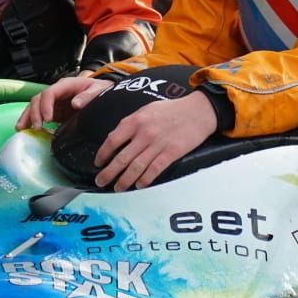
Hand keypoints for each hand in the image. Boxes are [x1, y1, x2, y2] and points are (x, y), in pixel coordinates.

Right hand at [16, 76, 110, 129]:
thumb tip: (75, 104)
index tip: (48, 118)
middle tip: (37, 127)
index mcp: (66, 85)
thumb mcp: (98, 90)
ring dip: (27, 117)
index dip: (46, 105)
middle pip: (38, 99)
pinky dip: (30, 121)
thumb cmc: (100, 90)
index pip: (50, 92)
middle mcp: (56, 92)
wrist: (102, 94)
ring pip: (34, 106)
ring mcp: (53, 102)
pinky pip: (38, 114)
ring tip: (21, 129)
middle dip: (35, 113)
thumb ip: (88, 96)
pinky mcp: (54, 111)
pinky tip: (24, 129)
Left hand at [93, 90, 217, 191]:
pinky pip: (154, 170)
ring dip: (124, 180)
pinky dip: (144, 180)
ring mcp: (158, 144)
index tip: (98, 163)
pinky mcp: (172, 153)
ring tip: (117, 188)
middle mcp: (144, 133)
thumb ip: (131, 123)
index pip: (113, 140)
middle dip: (108, 172)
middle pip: (121, 157)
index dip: (103, 154)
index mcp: (136, 120)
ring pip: (136, 167)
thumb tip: (114, 137)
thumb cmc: (172, 109)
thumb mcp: (147, 109)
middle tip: (100, 181)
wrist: (198, 110)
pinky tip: (139, 185)